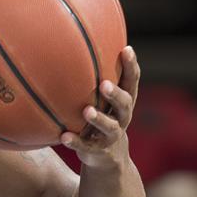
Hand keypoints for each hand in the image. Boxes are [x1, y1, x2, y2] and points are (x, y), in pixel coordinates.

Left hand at [60, 47, 140, 162]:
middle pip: (125, 104)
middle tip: (105, 84)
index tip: (126, 49)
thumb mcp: (104, 99)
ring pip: (109, 127)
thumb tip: (79, 39)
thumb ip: (97, 77)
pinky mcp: (98, 151)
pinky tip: (63, 136)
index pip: (132, 81)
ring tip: (86, 111)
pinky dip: (75, 142)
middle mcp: (122, 117)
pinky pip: (86, 146)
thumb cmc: (103, 116)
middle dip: (115, 94)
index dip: (131, 66)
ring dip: (99, 119)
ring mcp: (111, 136)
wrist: (108, 157)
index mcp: (125, 101)